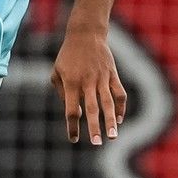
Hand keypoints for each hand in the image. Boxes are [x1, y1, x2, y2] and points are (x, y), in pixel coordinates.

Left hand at [51, 26, 126, 145]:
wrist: (85, 34)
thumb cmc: (68, 56)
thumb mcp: (57, 72)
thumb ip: (62, 92)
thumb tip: (74, 112)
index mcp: (71, 82)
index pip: (71, 109)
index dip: (72, 126)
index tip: (73, 139)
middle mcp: (87, 82)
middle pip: (91, 108)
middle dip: (94, 127)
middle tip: (96, 143)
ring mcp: (101, 78)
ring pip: (108, 102)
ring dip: (110, 121)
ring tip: (113, 137)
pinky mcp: (112, 74)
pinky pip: (119, 93)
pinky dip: (120, 107)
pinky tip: (119, 120)